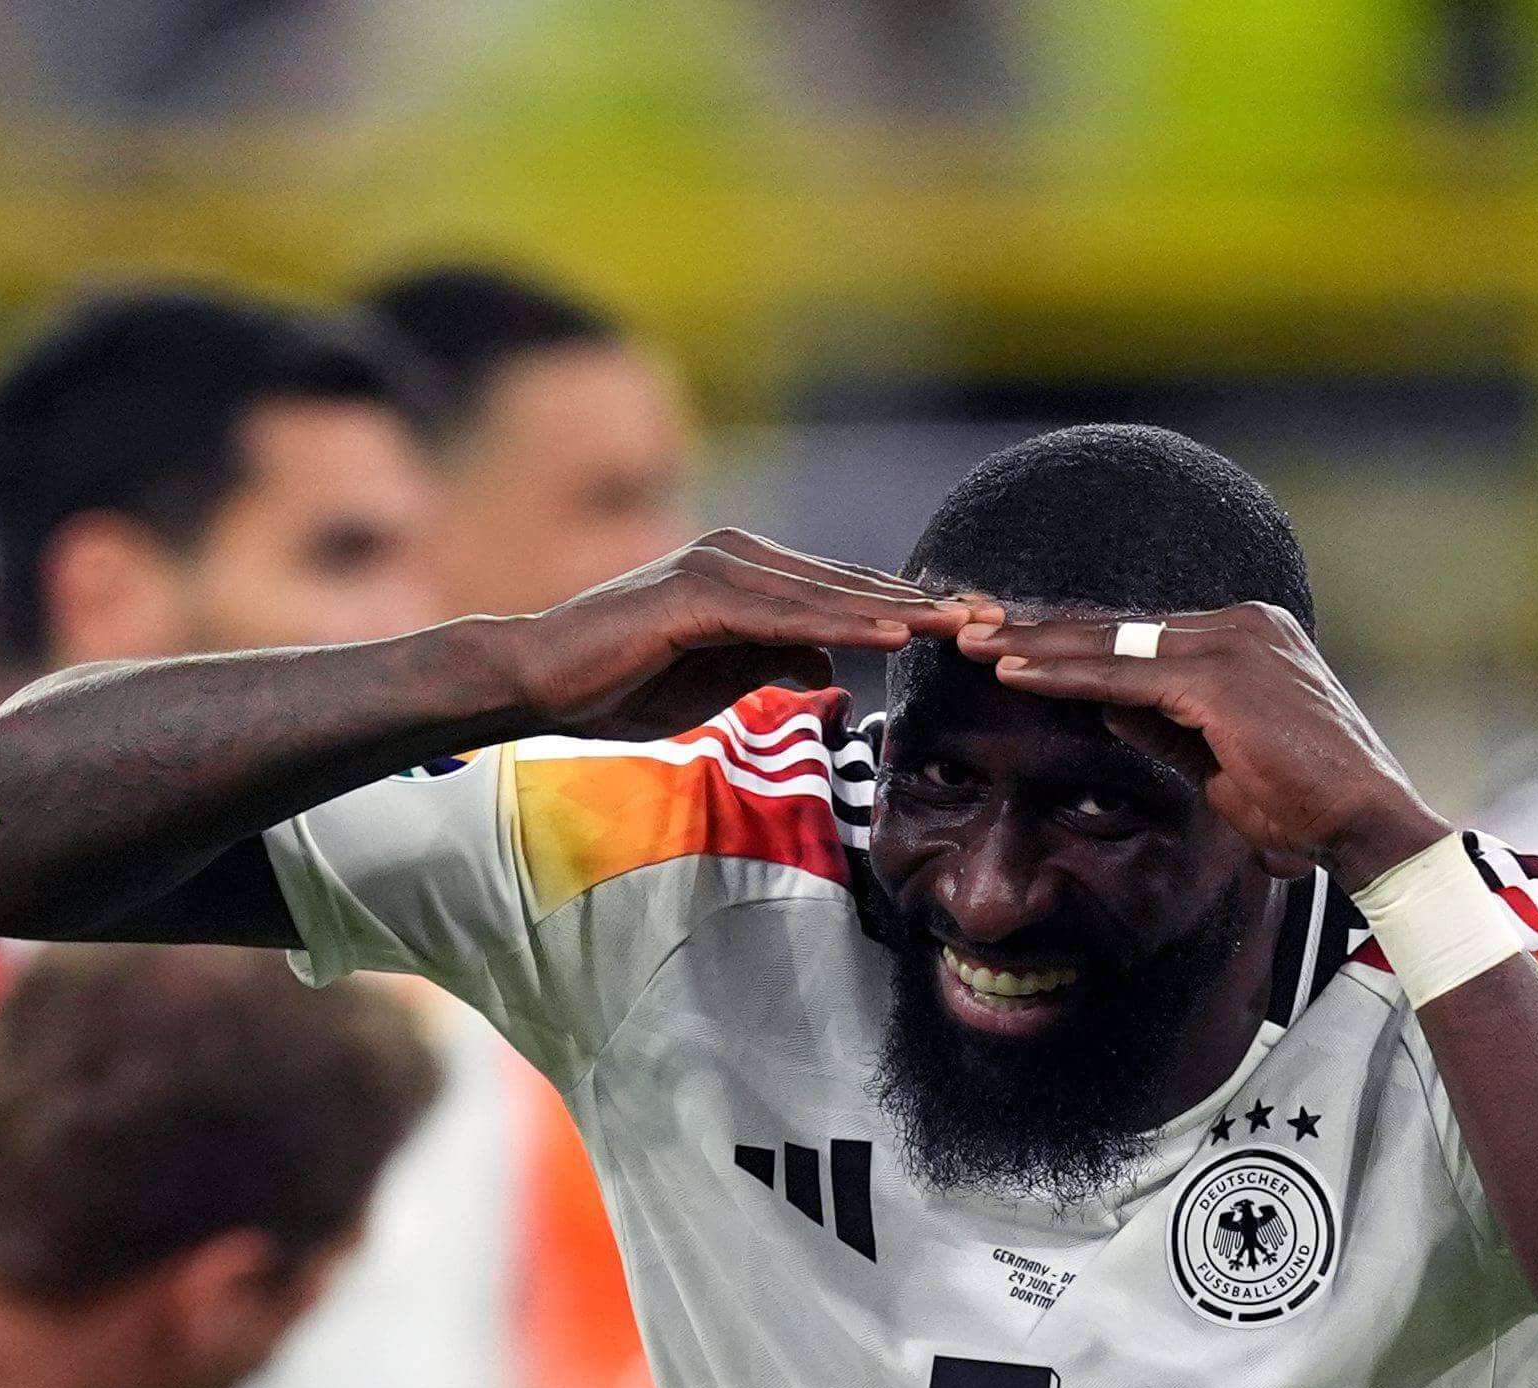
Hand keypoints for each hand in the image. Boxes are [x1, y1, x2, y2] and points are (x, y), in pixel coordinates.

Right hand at [496, 531, 989, 742]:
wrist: (537, 680)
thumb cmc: (618, 682)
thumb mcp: (717, 679)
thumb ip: (771, 658)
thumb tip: (825, 657)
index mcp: (748, 574)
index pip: (844, 593)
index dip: (911, 612)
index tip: (975, 630)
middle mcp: (739, 555)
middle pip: (849, 584)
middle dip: (926, 605)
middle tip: (1000, 620)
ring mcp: (716, 567)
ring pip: (826, 594)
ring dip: (899, 613)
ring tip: (965, 627)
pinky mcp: (692, 594)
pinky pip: (780, 613)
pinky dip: (840, 623)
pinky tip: (891, 636)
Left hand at [957, 601, 1446, 879]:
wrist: (1366, 824)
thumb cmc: (1305, 805)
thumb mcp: (1220, 758)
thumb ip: (1166, 724)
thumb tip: (1107, 703)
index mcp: (1247, 635)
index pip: (1141, 632)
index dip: (1071, 637)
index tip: (1012, 639)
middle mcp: (1242, 625)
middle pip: (1118, 625)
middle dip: (1039, 628)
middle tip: (969, 621)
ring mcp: (1233, 643)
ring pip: (1111, 642)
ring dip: (1035, 645)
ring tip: (971, 641)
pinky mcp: (1220, 677)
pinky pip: (1122, 673)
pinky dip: (1061, 674)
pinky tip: (1011, 673)